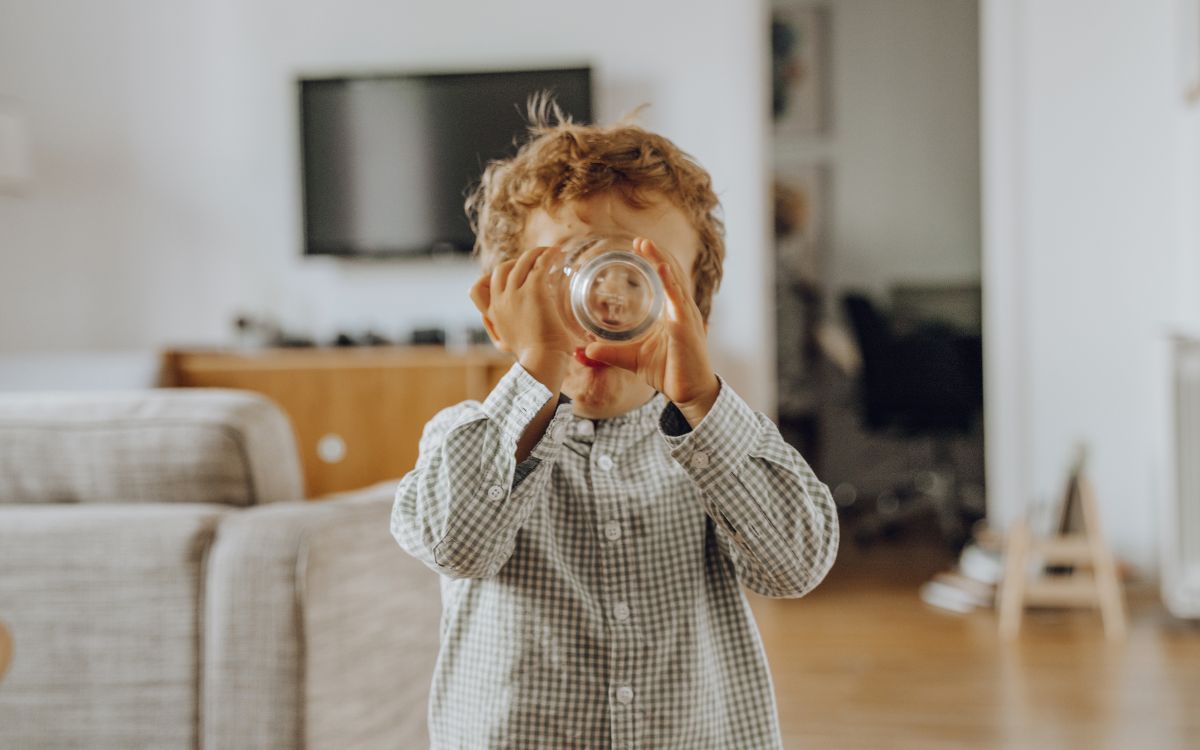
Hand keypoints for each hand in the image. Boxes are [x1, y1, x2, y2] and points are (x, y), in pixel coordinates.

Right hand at [470, 246, 573, 389]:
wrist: (543, 361)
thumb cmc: (532, 357)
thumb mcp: (506, 346)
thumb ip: (498, 332)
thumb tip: (492, 323)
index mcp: (492, 315)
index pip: (476, 289)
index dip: (489, 279)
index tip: (508, 278)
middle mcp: (500, 302)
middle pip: (500, 270)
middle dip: (516, 262)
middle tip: (534, 263)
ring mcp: (515, 294)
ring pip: (521, 262)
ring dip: (535, 253)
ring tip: (550, 252)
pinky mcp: (534, 290)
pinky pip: (539, 264)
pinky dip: (549, 255)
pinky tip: (558, 253)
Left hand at [583, 238, 720, 426]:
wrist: (689, 393)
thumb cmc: (669, 372)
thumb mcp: (632, 359)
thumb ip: (610, 352)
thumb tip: (585, 349)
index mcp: (671, 313)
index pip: (664, 280)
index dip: (653, 262)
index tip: (637, 248)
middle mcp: (680, 310)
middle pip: (670, 274)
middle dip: (656, 255)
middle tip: (638, 240)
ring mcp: (685, 316)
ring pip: (674, 280)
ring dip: (660, 260)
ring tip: (646, 245)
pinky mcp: (685, 327)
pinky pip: (678, 300)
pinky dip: (670, 282)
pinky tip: (661, 268)